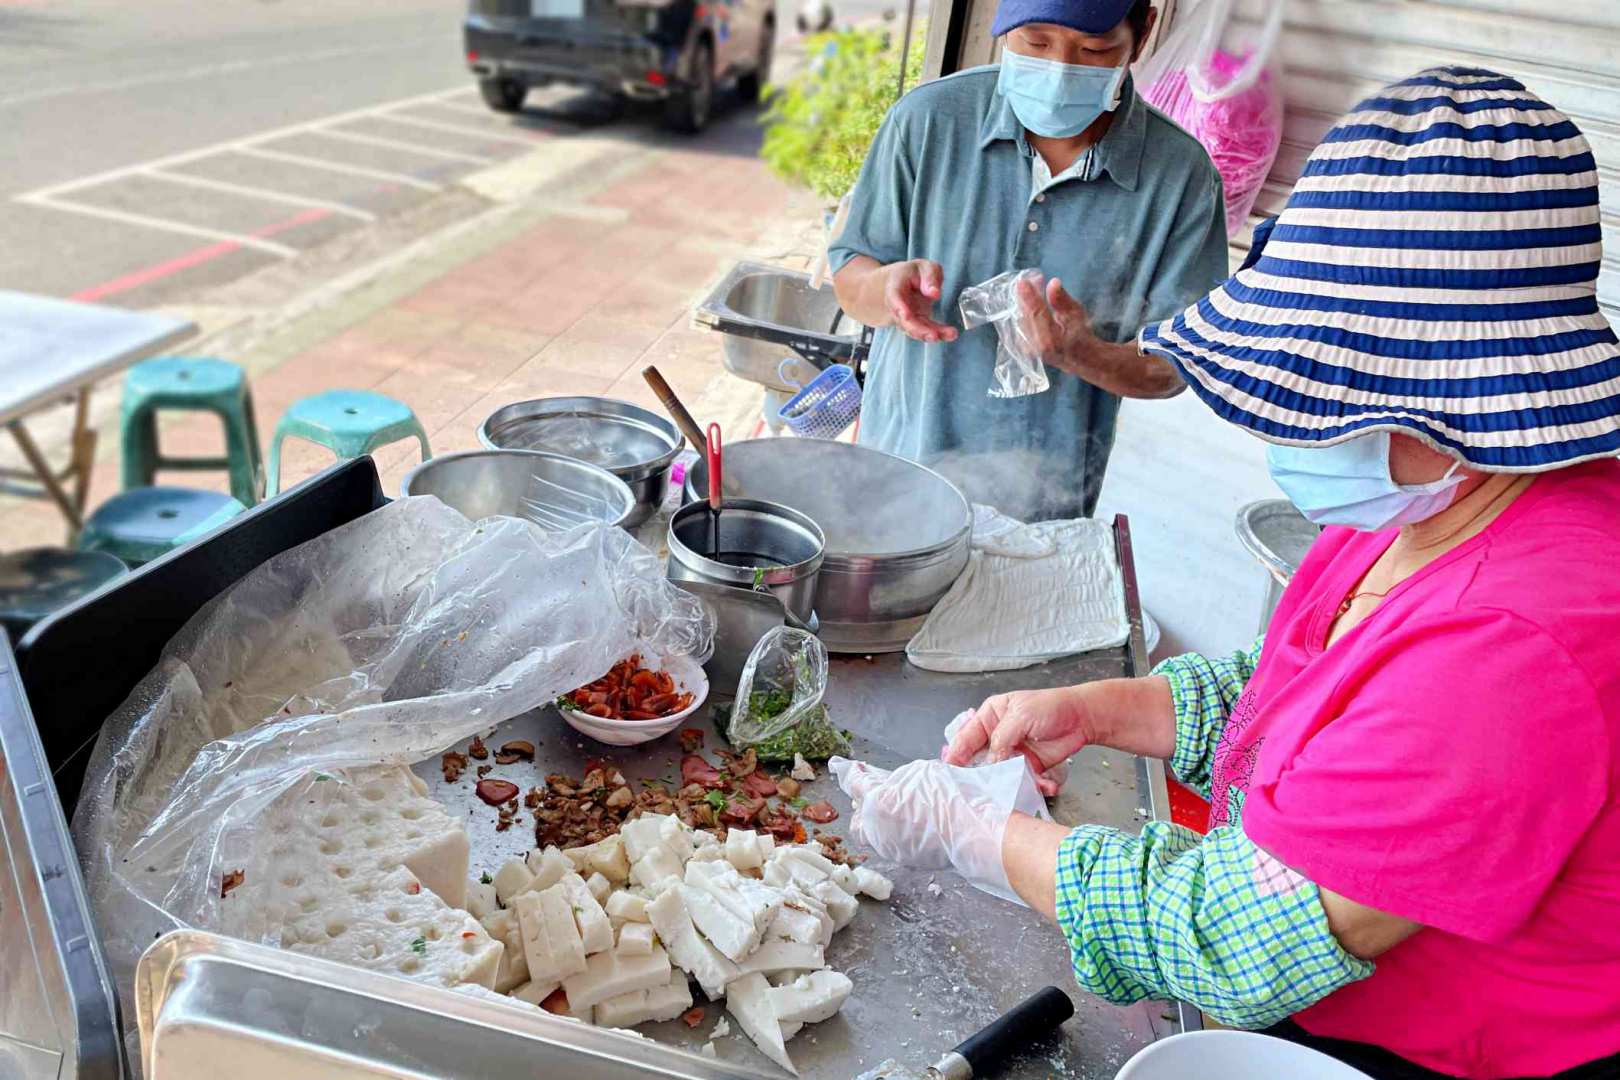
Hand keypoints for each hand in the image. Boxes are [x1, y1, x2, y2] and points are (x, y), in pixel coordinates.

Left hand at [829, 757, 1029, 901]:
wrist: (973, 833)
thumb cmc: (950, 797)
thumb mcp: (920, 772)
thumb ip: (897, 779)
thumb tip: (890, 786)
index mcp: (876, 802)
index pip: (855, 784)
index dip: (851, 774)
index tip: (846, 768)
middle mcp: (877, 829)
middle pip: (857, 819)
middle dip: (862, 807)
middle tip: (875, 794)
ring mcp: (892, 849)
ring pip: (875, 836)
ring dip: (880, 823)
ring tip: (897, 811)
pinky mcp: (909, 861)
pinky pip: (895, 845)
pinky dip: (899, 835)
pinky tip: (915, 825)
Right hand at [884, 259, 958, 343]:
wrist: (905, 283)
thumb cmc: (914, 273)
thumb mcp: (924, 267)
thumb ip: (930, 277)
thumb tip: (934, 293)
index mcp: (895, 287)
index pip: (894, 298)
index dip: (899, 307)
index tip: (906, 316)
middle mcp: (897, 306)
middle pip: (904, 321)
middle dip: (918, 329)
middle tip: (933, 335)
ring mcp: (906, 318)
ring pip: (915, 330)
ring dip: (931, 334)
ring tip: (950, 334)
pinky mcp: (917, 324)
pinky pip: (926, 331)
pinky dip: (939, 334)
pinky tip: (951, 334)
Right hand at [944, 687, 1098, 794]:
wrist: (1083, 717)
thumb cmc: (1050, 707)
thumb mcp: (1021, 715)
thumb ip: (1002, 737)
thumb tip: (991, 761)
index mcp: (990, 717)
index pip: (967, 736)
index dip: (956, 754)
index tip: (949, 771)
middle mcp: (998, 737)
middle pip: (980, 759)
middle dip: (980, 775)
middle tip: (978, 789)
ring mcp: (1013, 754)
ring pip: (1001, 775)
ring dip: (1008, 784)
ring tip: (1015, 789)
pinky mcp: (1030, 767)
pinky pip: (1024, 781)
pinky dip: (1034, 786)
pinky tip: (1047, 785)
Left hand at [1014, 274, 1103, 374]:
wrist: (1079, 358)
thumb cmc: (1080, 334)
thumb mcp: (1076, 314)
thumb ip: (1062, 299)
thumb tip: (1053, 282)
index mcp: (1050, 339)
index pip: (1036, 313)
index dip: (1029, 296)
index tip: (1023, 281)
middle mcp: (1036, 346)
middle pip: (1025, 315)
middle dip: (1026, 296)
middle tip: (1031, 280)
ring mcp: (1028, 348)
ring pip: (1020, 319)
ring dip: (1024, 303)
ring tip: (1032, 287)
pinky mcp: (1023, 348)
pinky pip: (1019, 325)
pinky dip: (1023, 312)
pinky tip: (1027, 301)